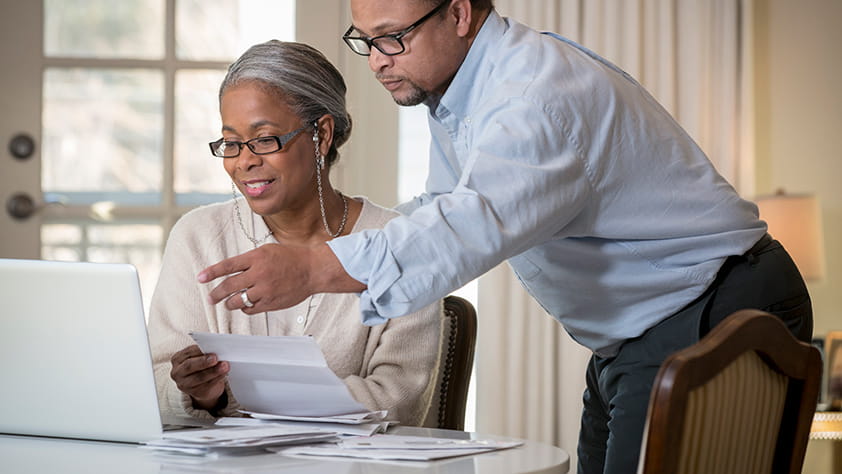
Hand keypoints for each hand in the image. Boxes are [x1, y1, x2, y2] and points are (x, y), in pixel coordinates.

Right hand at [170, 345, 228, 410]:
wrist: (203, 386)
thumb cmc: (201, 367)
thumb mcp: (198, 358)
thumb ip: (203, 354)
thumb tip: (215, 349)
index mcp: (177, 359)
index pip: (187, 353)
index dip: (199, 350)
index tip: (210, 347)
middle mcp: (177, 372)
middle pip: (189, 366)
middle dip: (203, 361)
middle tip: (215, 358)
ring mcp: (185, 385)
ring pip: (199, 377)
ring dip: (213, 371)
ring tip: (224, 366)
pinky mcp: (195, 393)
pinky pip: (207, 385)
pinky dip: (217, 378)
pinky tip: (223, 374)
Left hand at [197, 243, 364, 313]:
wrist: (313, 269)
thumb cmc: (291, 258)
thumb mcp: (267, 250)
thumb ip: (249, 260)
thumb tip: (231, 270)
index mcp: (256, 258)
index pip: (228, 266)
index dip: (211, 272)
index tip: (200, 278)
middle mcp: (259, 274)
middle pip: (229, 286)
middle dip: (216, 294)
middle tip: (210, 298)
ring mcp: (265, 290)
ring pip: (238, 301)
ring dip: (230, 303)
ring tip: (228, 303)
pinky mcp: (272, 302)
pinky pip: (251, 309)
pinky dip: (245, 308)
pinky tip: (246, 304)